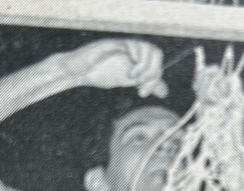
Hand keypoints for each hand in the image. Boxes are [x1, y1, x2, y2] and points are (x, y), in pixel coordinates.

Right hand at [50, 39, 167, 97]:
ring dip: (145, 68)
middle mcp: (133, 49)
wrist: (78, 71)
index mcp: (138, 56)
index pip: (157, 61)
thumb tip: (164, 92)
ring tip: (134, 80)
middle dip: (153, 73)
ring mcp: (124, 45)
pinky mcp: (114, 44)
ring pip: (148, 48)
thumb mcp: (127, 80)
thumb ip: (146, 83)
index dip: (155, 79)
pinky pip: (132, 47)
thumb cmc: (100, 73)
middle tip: (141, 89)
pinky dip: (135, 62)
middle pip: (156, 53)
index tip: (142, 93)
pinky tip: (128, 74)